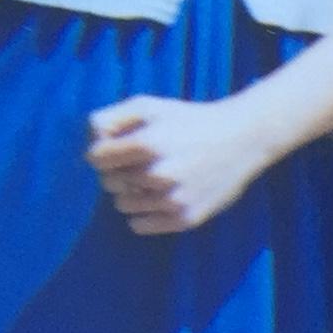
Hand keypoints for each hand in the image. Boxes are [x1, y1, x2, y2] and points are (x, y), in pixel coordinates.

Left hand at [87, 94, 273, 235]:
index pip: (96, 158)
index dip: (106, 151)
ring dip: (131, 193)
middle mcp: (159, 174)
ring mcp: (173, 199)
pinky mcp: (185, 218)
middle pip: (108, 182)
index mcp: (148, 143)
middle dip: (119, 171)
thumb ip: (110, 118)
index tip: (123, 147)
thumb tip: (89, 144)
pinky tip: (159, 197)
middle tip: (143, 162)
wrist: (244, 138)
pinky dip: (142, 214)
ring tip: (155, 179)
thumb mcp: (150, 105)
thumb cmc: (191, 120)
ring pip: (122, 205)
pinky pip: (139, 226)